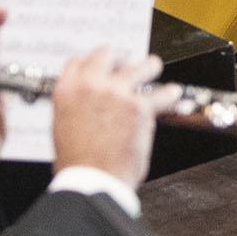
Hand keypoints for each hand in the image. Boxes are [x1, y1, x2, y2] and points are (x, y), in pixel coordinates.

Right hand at [46, 44, 162, 185]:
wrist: (92, 180)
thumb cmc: (78, 163)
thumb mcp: (63, 127)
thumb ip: (78, 107)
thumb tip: (92, 104)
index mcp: (66, 90)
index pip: (78, 62)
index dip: (92, 62)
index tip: (102, 64)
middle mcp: (90, 85)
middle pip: (107, 55)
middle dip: (119, 57)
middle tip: (127, 61)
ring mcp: (116, 92)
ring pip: (137, 67)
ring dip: (148, 66)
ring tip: (153, 66)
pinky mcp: (139, 106)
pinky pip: (160, 94)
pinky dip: (169, 94)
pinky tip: (172, 93)